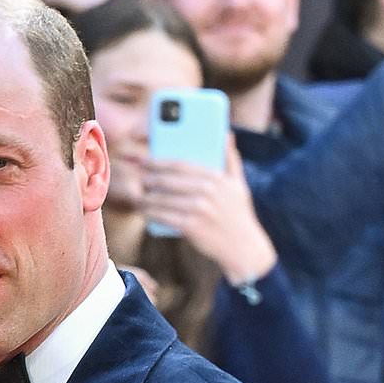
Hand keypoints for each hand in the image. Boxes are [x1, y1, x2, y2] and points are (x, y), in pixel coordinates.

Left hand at [141, 139, 276, 282]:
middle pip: (167, 180)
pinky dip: (151, 214)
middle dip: (149, 180)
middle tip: (140, 180)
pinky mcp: (191, 227)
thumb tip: (226, 134)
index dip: (158, 161)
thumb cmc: (239, 216)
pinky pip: (163, 217)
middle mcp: (207, 191)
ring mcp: (198, 209)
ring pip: (162, 199)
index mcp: (216, 177)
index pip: (180, 164)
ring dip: (146, 199)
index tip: (144, 161)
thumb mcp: (239, 185)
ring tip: (138, 198)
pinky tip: (145, 213)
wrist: (245, 249)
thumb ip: (231, 159)